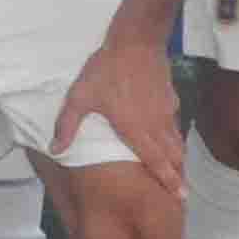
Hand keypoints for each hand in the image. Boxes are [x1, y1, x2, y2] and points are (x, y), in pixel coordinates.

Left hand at [51, 37, 188, 203]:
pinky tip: (172, 138)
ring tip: (179, 171)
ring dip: (178, 158)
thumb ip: (67, 125)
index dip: (168, 180)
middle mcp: (155, 125)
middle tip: (183, 195)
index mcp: (136, 130)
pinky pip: (175, 123)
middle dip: (178, 176)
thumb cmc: (106, 71)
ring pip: (176, 140)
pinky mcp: (170, 98)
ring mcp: (166, 111)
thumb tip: (55, 149)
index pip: (155, 161)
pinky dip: (176, 136)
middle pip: (172, 156)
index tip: (180, 197)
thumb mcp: (80, 98)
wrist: (136, 42)